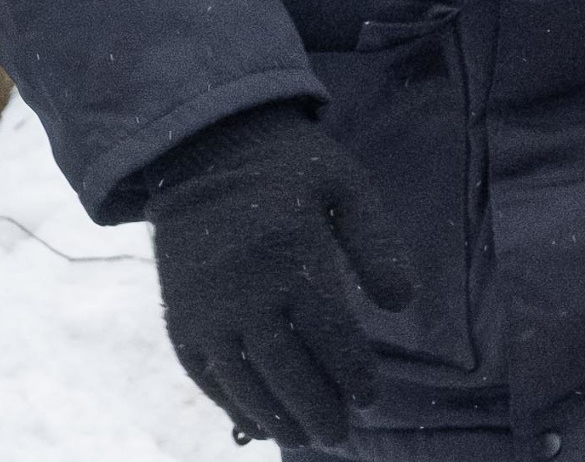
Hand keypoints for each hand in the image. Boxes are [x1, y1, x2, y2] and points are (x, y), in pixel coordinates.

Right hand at [144, 104, 418, 449]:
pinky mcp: (181, 317)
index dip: (353, 372)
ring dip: (278, 416)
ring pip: (245, 380)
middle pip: (287, 368)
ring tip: (307, 435)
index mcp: (292, 254)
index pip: (330, 334)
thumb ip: (376, 243)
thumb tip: (403, 303)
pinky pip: (206, 374)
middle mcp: (245, 289)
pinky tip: (258, 421)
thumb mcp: (345, 185)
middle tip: (341, 434)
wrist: (202, 150)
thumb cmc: (289, 167)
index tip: (371, 395)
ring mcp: (207, 308)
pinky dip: (232, 404)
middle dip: (319, 408)